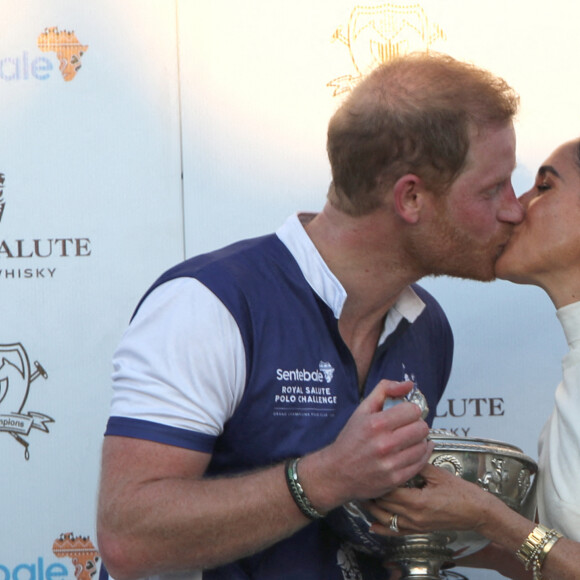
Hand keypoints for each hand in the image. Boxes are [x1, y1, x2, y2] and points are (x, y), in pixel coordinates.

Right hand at [301, 380, 432, 510]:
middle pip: (421, 428)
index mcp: (376, 424)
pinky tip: (414, 450)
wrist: (337, 472)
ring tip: (409, 439)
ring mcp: (390, 464)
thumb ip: (385, 390)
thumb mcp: (362, 409)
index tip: (406, 413)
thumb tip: (408, 384)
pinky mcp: (395, 479)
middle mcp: (384, 444)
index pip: (412, 410)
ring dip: (419, 441)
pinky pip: (420, 463)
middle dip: (417, 424)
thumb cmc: (350, 439)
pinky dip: (420, 455)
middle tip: (409, 426)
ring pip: (422, 446)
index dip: (410, 410)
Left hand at [364, 463, 489, 535]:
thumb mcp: (438, 473)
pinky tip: (373, 525)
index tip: (369, 470)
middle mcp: (414, 517)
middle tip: (362, 481)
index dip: (378, 481)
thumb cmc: (461, 492)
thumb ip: (417, 464)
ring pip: (387, 520)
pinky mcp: (420, 530)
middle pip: (384, 505)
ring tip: (364, 497)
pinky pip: (397, 532)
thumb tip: (402, 450)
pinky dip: (383, 529)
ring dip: (374, 510)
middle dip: (372, 494)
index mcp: (417, 501)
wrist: (478, 512)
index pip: (389, 491)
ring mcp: (416, 526)